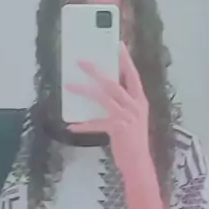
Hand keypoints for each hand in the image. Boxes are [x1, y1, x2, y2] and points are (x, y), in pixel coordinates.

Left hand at [65, 42, 151, 177]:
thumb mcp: (133, 117)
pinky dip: (82, 126)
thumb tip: (104, 90)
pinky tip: (71, 127)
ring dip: (84, 90)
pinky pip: (95, 124)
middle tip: (82, 62)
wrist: (138, 162)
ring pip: (102, 97)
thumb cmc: (133, 139)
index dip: (126, 60)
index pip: (133, 75)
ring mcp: (126, 116)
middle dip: (96, 71)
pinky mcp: (117, 128)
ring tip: (69, 86)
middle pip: (113, 83)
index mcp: (140, 100)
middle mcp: (134, 105)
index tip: (118, 45)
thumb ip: (123, 103)